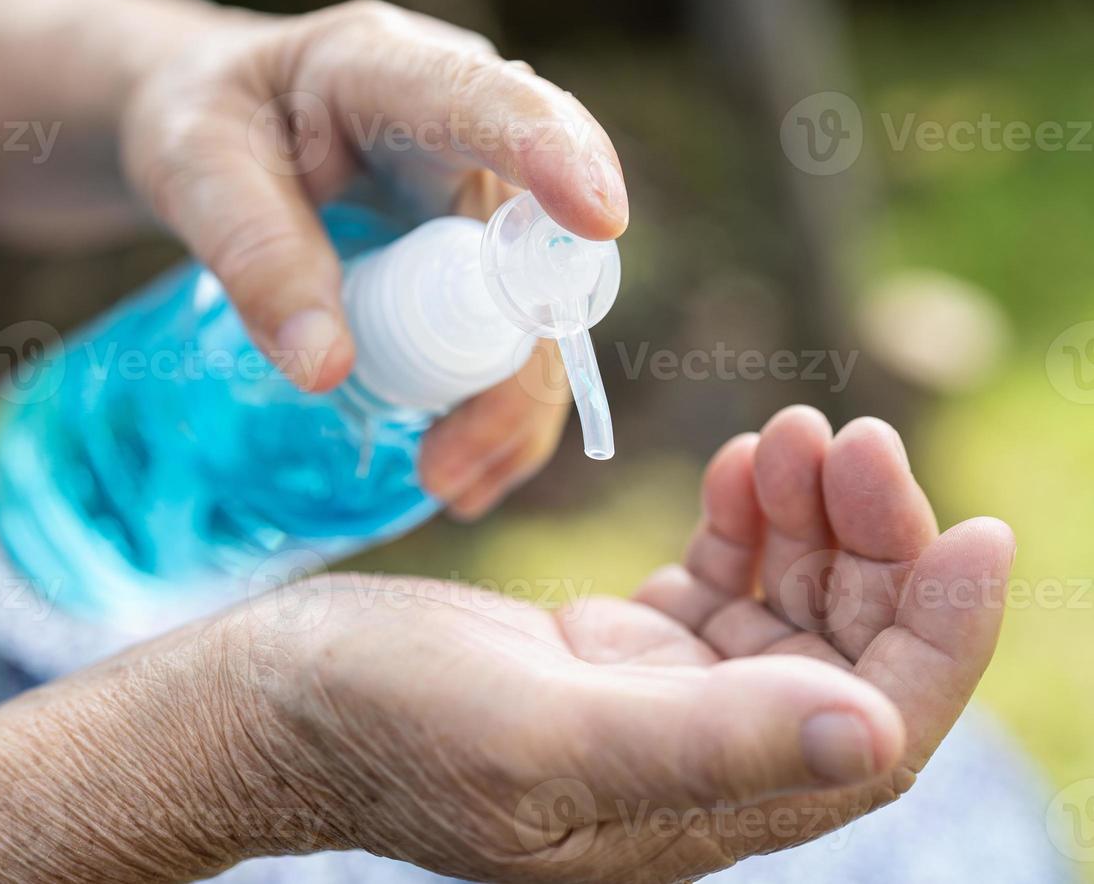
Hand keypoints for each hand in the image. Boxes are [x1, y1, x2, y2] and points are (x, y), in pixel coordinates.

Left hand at [120, 0, 629, 516]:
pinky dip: (490, 408)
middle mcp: (459, 130)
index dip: (555, 152)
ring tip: (443, 485)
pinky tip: (458, 471)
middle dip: (516, 359)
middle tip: (444, 466)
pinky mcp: (471, 259)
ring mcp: (475, 197)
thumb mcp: (192, 169)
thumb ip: (252, 251)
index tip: (599, 218)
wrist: (208, 128)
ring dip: (507, 404)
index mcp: (388, 69)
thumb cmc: (200, 124)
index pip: (491, 100)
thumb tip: (328, 370)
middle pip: (535, 239)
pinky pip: (506, 337)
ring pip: (535, 306)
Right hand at [215, 408, 1011, 881]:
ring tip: (797, 433)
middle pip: (841, 659)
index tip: (972, 530)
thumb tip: (877, 735)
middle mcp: (689, 767)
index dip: (941, 642)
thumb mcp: (541, 734)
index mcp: (690, 811)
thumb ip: (705, 745)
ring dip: (810, 522)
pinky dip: (748, 523)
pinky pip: (720, 587)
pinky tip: (744, 466)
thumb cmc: (380, 723)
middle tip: (851, 439)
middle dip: (870, 549)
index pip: (872, 736)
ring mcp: (651, 707)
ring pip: (787, 614)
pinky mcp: (609, 654)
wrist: (272, 701)